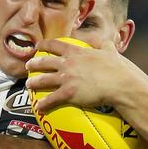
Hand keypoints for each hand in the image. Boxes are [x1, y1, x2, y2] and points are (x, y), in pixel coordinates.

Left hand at [25, 38, 147, 111]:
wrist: (119, 84)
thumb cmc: (117, 68)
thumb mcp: (110, 51)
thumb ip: (104, 45)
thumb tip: (107, 40)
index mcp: (76, 52)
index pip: (55, 45)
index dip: (44, 45)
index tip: (37, 46)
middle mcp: (68, 63)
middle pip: (44, 62)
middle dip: (33, 63)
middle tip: (28, 66)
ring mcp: (67, 78)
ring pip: (44, 80)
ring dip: (33, 83)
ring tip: (28, 85)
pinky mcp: (69, 93)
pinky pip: (52, 99)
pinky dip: (44, 104)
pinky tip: (38, 107)